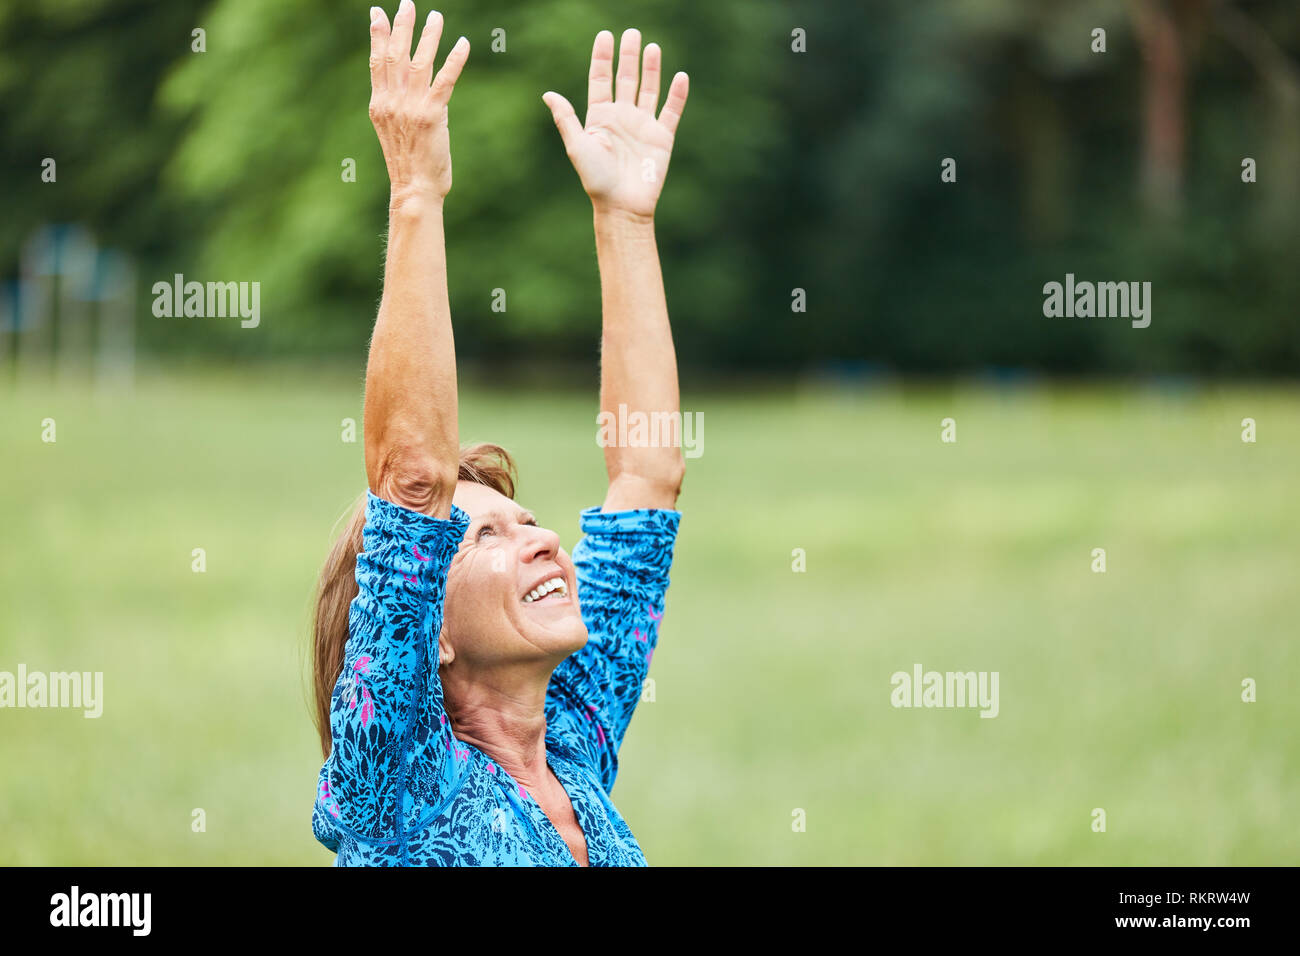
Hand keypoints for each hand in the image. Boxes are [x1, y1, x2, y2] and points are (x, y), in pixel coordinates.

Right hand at [367, 2, 468, 205]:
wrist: (414, 188)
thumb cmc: (407, 163)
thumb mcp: (393, 130)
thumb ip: (396, 106)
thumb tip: (406, 89)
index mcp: (379, 104)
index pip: (377, 61)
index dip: (377, 34)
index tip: (378, 12)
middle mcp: (392, 102)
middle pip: (395, 54)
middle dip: (401, 26)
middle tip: (408, 3)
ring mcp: (411, 108)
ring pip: (419, 62)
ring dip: (429, 36)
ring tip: (437, 16)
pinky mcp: (432, 115)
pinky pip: (445, 80)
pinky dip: (454, 60)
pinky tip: (462, 44)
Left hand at [543, 29, 688, 221]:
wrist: (622, 205)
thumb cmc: (596, 179)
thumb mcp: (577, 146)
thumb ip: (566, 118)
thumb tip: (548, 94)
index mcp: (599, 117)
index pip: (600, 80)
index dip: (602, 58)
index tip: (605, 35)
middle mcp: (622, 117)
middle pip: (625, 79)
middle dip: (628, 56)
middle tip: (632, 33)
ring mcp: (643, 126)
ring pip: (648, 90)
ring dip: (651, 69)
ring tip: (652, 47)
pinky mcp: (662, 138)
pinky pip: (671, 111)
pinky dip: (677, 95)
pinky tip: (680, 77)